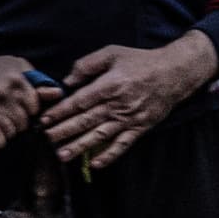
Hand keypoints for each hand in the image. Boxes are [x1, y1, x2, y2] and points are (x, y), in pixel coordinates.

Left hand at [42, 34, 218, 172]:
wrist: (174, 73)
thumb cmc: (140, 61)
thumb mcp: (112, 53)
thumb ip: (87, 65)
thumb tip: (67, 81)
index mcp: (110, 85)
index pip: (79, 102)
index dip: (61, 112)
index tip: (44, 119)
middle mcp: (118, 104)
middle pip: (86, 121)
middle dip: (64, 131)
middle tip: (46, 139)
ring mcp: (129, 118)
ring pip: (100, 136)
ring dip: (80, 147)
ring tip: (62, 156)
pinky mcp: (140, 128)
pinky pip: (123, 145)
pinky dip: (109, 156)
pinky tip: (95, 164)